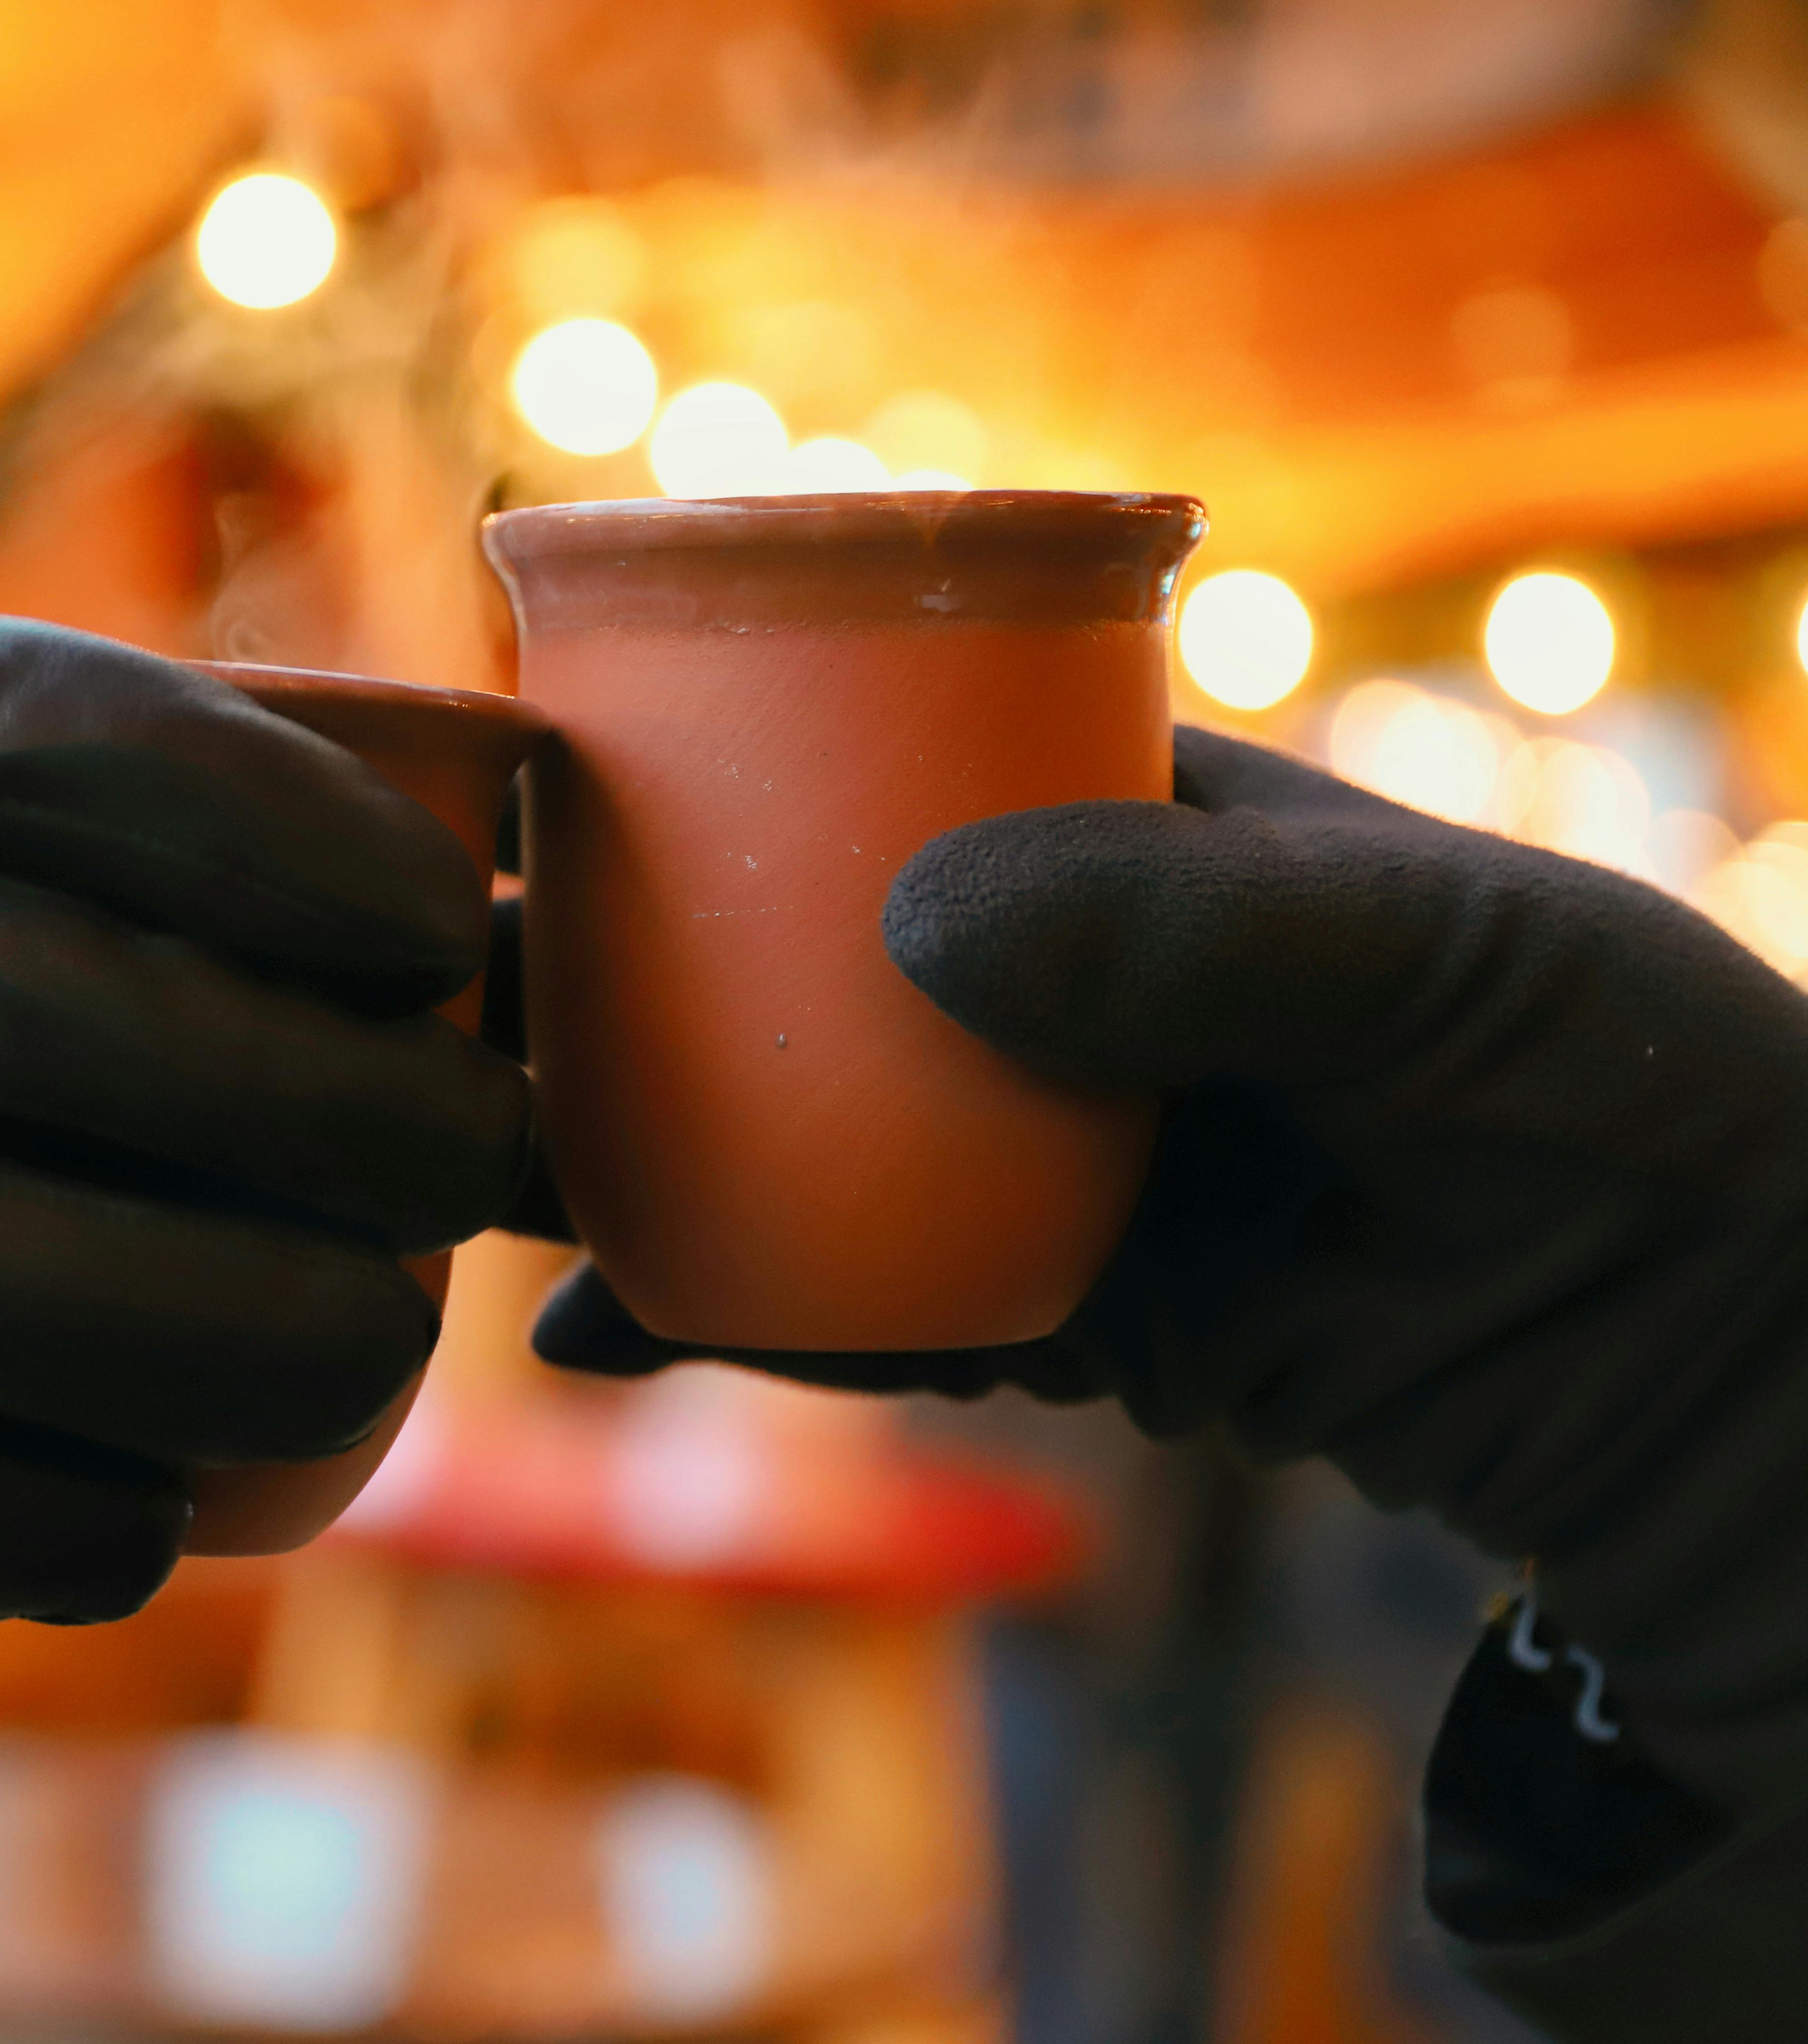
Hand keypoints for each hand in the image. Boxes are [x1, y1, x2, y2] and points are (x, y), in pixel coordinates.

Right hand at [537, 726, 1807, 1811]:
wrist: (1713, 1347)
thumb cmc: (1615, 1078)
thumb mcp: (1437, 952)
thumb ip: (1209, 924)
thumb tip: (924, 926)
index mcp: (1128, 832)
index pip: (879, 769)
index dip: (708, 779)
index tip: (546, 803)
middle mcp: (1062, 984)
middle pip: (800, 970)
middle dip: (633, 994)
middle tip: (457, 1011)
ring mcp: (1053, 1150)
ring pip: (811, 1145)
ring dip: (657, 1166)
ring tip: (498, 1180)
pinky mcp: (1071, 1312)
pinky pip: (881, 1304)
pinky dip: (763, 1317)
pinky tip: (633, 1319)